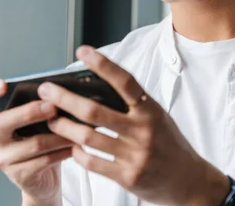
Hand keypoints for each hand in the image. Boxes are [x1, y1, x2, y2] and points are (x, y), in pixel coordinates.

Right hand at [0, 79, 72, 204]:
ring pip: (33, 143)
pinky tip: (73, 147)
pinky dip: (62, 152)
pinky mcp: (19, 175)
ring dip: (58, 135)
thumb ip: (40, 107)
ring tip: (76, 129)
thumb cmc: (43, 144)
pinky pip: (44, 161)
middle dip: (30, 112)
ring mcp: (4, 159)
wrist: (45, 180)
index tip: (4, 84)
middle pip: (2, 121)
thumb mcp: (37, 123)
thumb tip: (59, 91)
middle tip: (52, 107)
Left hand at [37, 45, 229, 205]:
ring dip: (62, 127)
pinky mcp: (127, 176)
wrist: (190, 183)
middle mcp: (143, 130)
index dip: (102, 64)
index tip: (82, 51)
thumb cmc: (168, 144)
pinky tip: (70, 146)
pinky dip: (76, 152)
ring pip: (86, 137)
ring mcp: (134, 155)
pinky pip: (92, 162)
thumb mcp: (156, 117)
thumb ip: (132, 104)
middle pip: (94, 111)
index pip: (124, 81)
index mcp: (150, 110)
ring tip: (51, 119)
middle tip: (45, 89)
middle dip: (64, 99)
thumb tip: (96, 84)